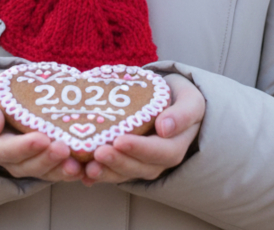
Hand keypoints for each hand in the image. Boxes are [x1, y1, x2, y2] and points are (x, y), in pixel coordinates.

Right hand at [0, 70, 83, 180]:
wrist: (3, 97)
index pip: (5, 151)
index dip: (23, 148)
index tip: (41, 138)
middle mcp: (9, 158)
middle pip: (27, 166)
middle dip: (47, 160)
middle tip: (64, 149)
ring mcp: (28, 161)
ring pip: (44, 172)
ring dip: (60, 170)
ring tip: (77, 164)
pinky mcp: (44, 160)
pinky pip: (56, 170)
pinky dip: (70, 171)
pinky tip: (84, 168)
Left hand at [82, 73, 204, 184]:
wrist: (171, 99)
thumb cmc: (180, 97)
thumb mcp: (190, 100)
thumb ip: (182, 113)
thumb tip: (165, 127)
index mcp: (176, 145)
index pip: (161, 152)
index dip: (140, 149)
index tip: (120, 140)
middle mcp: (160, 159)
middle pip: (140, 167)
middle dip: (118, 162)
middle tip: (98, 153)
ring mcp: (143, 163)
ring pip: (125, 173)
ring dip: (106, 172)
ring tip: (88, 167)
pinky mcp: (128, 161)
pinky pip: (114, 172)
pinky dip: (99, 175)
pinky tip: (83, 175)